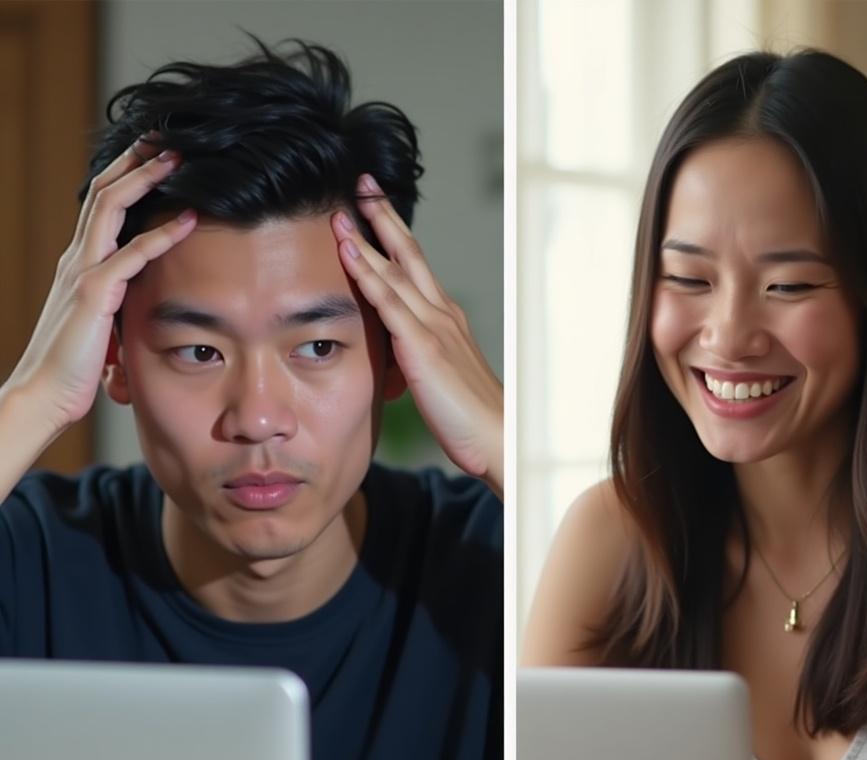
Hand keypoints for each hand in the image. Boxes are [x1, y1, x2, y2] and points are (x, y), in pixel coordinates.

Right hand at [7, 137, 196, 431]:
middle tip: (169, 139)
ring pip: (112, 209)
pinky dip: (160, 235)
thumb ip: (119, 300)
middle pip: (105, 192)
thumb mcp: (102, 322)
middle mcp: (77, 258)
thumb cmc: (75, 364)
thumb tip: (148, 296)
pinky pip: (129, 257)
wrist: (44, 394)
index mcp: (80, 263)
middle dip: (136, 162)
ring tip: (179, 160)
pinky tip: (186, 220)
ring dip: (146, 181)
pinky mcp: (93, 295)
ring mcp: (82, 272)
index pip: (102, 205)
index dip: (127, 175)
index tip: (155, 154)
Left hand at [332, 176, 502, 498]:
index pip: (416, 268)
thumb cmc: (471, 418)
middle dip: (384, 217)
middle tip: (362, 186)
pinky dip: (367, 273)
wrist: (497, 437)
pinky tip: (348, 252)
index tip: (375, 209)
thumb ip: (418, 357)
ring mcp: (434, 326)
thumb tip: (397, 353)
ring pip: (395, 270)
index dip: (395, 236)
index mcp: (447, 320)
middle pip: (409, 254)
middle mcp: (442, 314)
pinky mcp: (423, 346)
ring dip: (366, 238)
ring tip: (341, 211)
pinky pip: (389, 302)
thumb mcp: (440, 378)